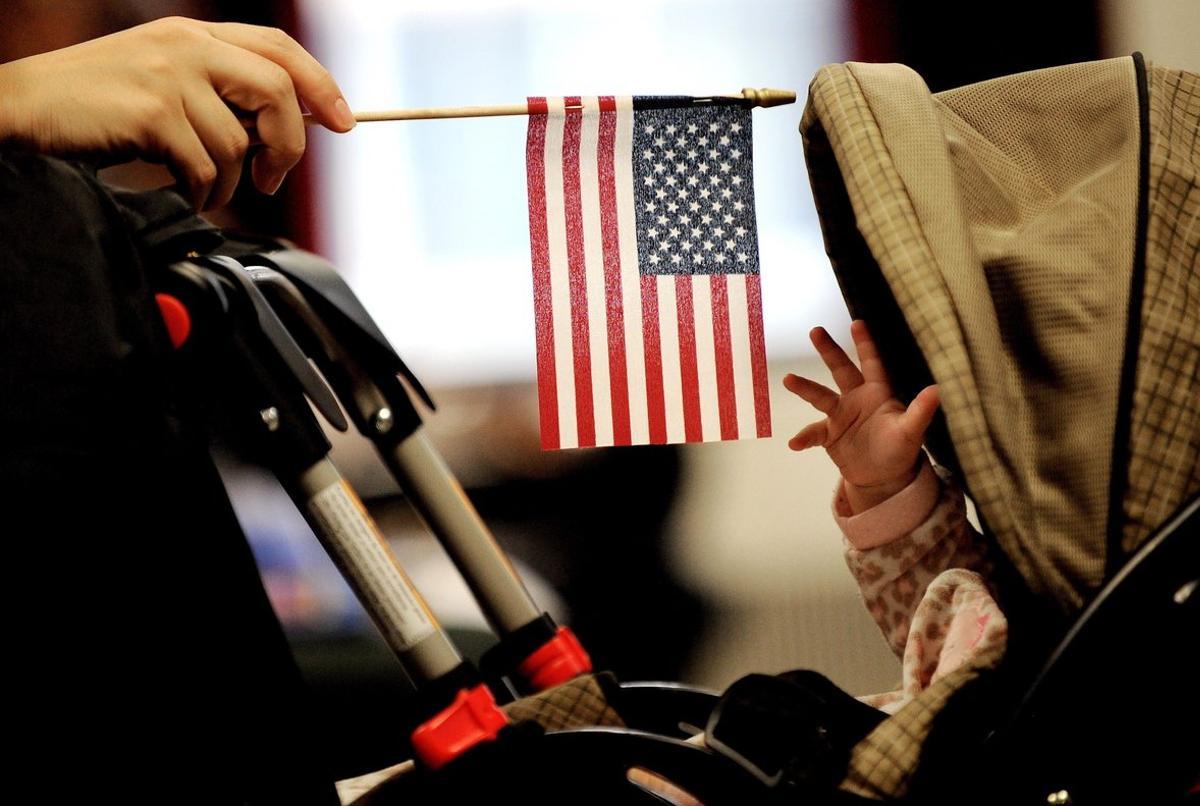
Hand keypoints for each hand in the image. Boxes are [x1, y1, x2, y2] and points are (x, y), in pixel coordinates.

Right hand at [0, 16, 354, 209]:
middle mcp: (185, 45)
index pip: (279, 48)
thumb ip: (218, 95)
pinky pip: (206, 166)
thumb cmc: (92, 108)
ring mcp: (168, 75)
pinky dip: (202, 192)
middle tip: (272, 177)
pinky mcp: (152, 111)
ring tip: (203, 189)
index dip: (320, 85)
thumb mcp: (162, 85)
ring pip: (238, 141)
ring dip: (229, 182)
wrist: (19, 109)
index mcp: (193, 35)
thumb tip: (282, 131)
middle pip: (278, 89)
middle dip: (290, 143)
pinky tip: (183, 192)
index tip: (343, 121)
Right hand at [784, 320, 938, 512]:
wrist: (883, 478)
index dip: (865, 343)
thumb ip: (921, 410)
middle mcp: (856, 398)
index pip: (871, 363)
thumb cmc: (901, 449)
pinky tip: (795, 444)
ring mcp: (840, 416)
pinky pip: (814, 433)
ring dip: (805, 388)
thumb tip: (936, 390)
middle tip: (816, 331)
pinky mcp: (829, 435)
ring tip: (788, 380)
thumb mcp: (912, 431)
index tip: (857, 323)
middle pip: (840, 369)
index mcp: (877, 392)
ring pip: (820, 396)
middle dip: (828, 350)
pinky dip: (804, 437)